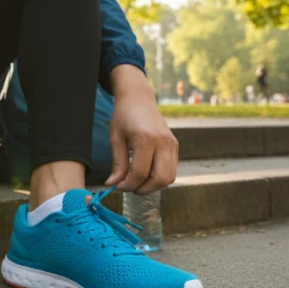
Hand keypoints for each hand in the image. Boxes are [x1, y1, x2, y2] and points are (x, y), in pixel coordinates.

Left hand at [106, 65, 177, 194]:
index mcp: (146, 139)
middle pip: (160, 179)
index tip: (117, 187)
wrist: (138, 98)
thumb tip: (113, 184)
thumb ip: (117, 164)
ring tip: (137, 182)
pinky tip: (145, 174)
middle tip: (129, 188)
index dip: (128, 185)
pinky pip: (171, 169)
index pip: (140, 173)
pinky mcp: (175, 145)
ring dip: (153, 186)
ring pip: (169, 177)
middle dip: (144, 189)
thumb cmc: (124, 116)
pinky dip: (159, 177)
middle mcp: (163, 142)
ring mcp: (172, 144)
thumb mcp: (115, 139)